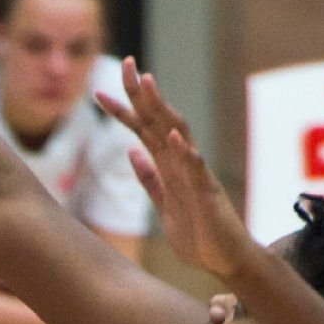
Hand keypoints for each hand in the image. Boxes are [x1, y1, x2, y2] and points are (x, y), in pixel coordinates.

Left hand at [96, 57, 254, 279]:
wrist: (226, 261)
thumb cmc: (198, 234)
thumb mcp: (162, 205)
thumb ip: (149, 179)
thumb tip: (132, 152)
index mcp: (167, 165)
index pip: (141, 129)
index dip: (121, 110)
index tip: (97, 92)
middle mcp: (181, 162)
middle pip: (158, 120)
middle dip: (140, 92)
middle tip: (124, 62)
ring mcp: (195, 174)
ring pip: (177, 133)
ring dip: (162, 108)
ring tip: (147, 83)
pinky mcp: (208, 192)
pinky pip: (195, 168)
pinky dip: (184, 151)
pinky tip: (173, 135)